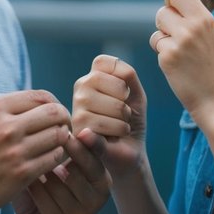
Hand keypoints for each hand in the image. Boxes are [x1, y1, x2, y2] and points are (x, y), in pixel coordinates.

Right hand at [0, 90, 71, 213]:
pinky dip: (57, 156)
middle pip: (54, 113)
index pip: (39, 96)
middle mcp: (7, 127)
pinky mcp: (22, 174)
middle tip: (64, 125)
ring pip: (58, 136)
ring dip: (62, 138)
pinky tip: (52, 158)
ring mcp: (16, 152)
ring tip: (59, 142)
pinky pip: (53, 159)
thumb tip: (14, 100)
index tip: (54, 110)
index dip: (53, 101)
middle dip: (64, 117)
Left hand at [13, 129, 111, 213]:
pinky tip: (23, 185)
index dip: (87, 141)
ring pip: (58, 180)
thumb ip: (58, 148)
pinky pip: (43, 196)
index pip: (97, 154)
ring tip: (26, 167)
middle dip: (57, 153)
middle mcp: (99, 195)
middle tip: (38, 143)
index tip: (74, 130)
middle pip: (80, 166)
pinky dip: (29, 187)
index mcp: (101, 177)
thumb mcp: (57, 168)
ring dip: (38, 172)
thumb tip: (51, 118)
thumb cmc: (47, 190)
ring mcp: (83, 212)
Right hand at [72, 55, 147, 178]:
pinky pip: (104, 125)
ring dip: (124, 120)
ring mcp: (77, 108)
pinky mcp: (78, 129)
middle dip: (129, 103)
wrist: (129, 151)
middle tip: (123, 115)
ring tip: (118, 126)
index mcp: (92, 76)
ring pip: (114, 106)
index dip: (124, 80)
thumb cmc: (131, 119)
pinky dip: (117, 131)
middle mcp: (80, 88)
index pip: (107, 62)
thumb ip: (128, 75)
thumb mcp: (136, 93)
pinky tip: (112, 137)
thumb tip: (92, 79)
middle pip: (117, 85)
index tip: (124, 95)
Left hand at [149, 0, 213, 122]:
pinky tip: (178, 66)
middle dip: (166, 21)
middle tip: (181, 38)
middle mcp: (193, 26)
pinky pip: (156, 44)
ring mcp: (180, 41)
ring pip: (158, 27)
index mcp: (206, 18)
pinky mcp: (168, 57)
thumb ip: (191, 13)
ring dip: (163, 38)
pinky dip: (163, 54)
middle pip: (163, 8)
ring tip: (182, 54)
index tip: (167, 0)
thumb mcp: (209, 35)